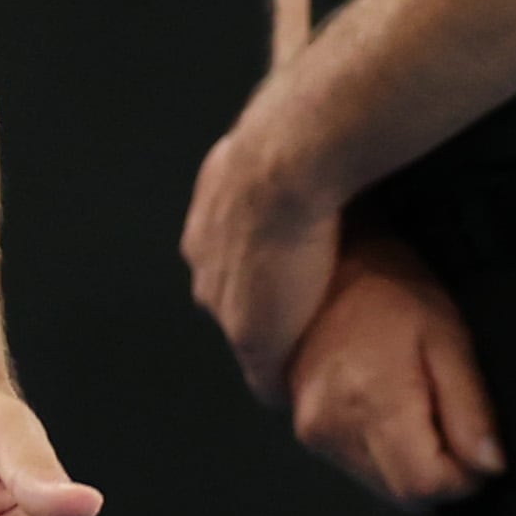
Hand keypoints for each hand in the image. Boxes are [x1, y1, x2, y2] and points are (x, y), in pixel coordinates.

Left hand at [182, 111, 343, 401]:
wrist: (290, 159)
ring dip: (277, 341)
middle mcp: (203, 258)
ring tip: (312, 351)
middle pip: (231, 298)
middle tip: (308, 314)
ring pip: (247, 333)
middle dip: (265, 306)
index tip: (294, 274)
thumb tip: (295, 128)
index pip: (230, 257)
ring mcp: (223, 301)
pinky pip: (265, 374)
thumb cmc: (297, 136)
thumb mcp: (273, 142)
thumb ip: (275, 157)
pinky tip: (308, 387)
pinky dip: (287, 378)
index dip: (265, 269)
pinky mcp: (251, 336)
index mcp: (209, 215)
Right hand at [287, 235, 504, 507]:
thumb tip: (490, 466)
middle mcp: (330, 425)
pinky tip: (391, 405)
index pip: (425, 487)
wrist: (330, 260)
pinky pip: (358, 466)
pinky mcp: (305, 426)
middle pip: (401, 495)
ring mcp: (311, 429)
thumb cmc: (393, 288)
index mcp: (370, 402)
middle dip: (438, 473)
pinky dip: (385, 452)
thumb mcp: (449, 339)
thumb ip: (471, 409)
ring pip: (380, 485)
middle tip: (452, 419)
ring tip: (418, 403)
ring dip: (411, 463)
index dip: (464, 478)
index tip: (477, 444)